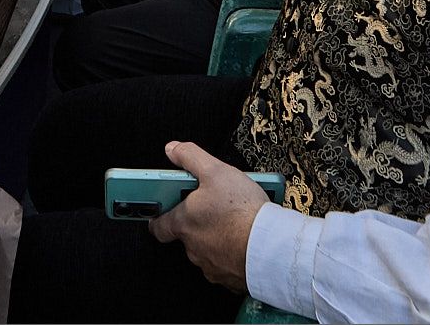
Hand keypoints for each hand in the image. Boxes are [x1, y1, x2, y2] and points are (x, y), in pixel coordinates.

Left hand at [148, 141, 269, 292]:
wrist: (271, 247)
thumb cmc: (243, 212)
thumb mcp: (214, 170)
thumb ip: (190, 157)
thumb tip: (173, 150)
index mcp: (183, 222)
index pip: (158, 224)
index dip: (159, 215)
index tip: (163, 206)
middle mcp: (193, 247)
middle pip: (187, 234)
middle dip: (198, 221)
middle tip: (214, 205)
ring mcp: (211, 264)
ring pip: (208, 248)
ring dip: (217, 236)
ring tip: (236, 219)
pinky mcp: (231, 278)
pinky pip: (228, 263)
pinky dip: (234, 252)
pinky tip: (246, 237)